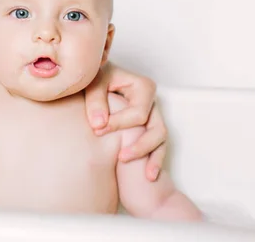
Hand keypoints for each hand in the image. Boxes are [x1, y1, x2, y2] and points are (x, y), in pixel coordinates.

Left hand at [84, 62, 165, 181]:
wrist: (97, 81)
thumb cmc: (96, 79)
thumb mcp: (94, 83)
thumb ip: (96, 100)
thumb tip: (99, 125)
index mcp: (143, 87)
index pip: (138, 113)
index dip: (118, 124)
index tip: (97, 130)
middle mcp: (152, 102)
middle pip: (156, 128)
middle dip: (140, 145)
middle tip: (121, 158)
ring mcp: (153, 116)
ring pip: (161, 139)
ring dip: (153, 157)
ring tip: (146, 176)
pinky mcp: (149, 128)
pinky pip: (158, 146)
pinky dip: (155, 160)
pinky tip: (149, 176)